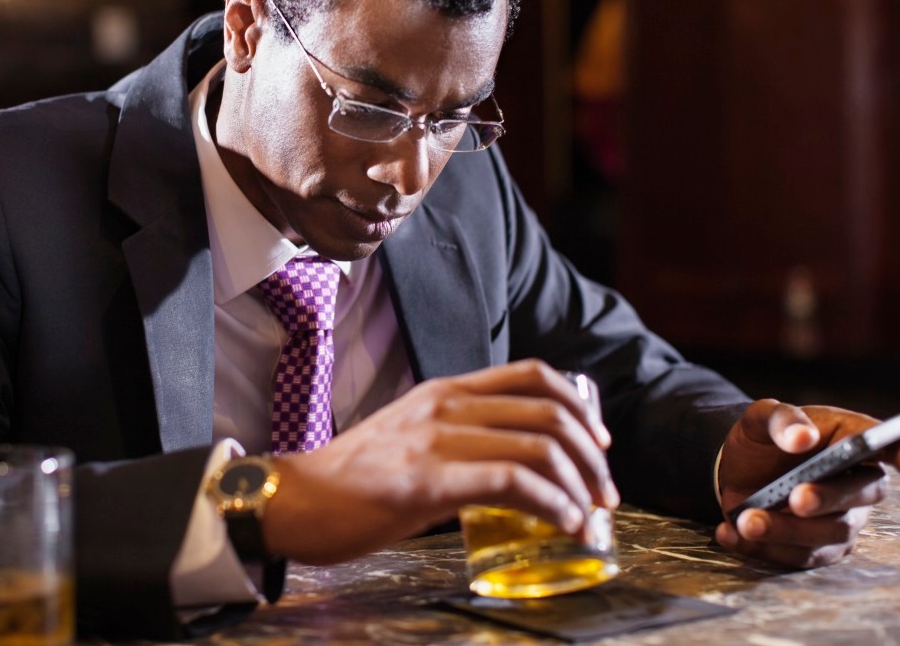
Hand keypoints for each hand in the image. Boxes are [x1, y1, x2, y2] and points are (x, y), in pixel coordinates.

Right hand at [261, 360, 619, 564]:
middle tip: (604, 492)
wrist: (295, 500)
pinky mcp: (428, 482)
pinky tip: (562, 524)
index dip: (579, 405)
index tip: (599, 442)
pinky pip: (512, 483)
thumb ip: (454, 438)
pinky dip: (552, 505)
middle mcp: (445, 406)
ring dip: (579, 487)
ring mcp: (437, 441)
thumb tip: (506, 470)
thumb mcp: (408, 436)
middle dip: (591, 456)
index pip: (531, 375)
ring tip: (588, 516)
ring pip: (538, 447)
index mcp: (443, 392)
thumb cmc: (350, 478)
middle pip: (548, 413)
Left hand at [715, 399, 899, 567]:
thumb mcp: (760, 417)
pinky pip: (796, 557)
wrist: (734, 467)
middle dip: (829, 498)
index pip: (891, 444)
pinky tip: (729, 533)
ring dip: (785, 530)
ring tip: (746, 520)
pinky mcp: (816, 548)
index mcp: (851, 440)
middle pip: (861, 495)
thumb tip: (802, 438)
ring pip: (828, 534)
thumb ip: (781, 419)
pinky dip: (761, 548)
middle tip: (796, 497)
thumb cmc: (763, 438)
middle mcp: (856, 484)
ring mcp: (840, 520)